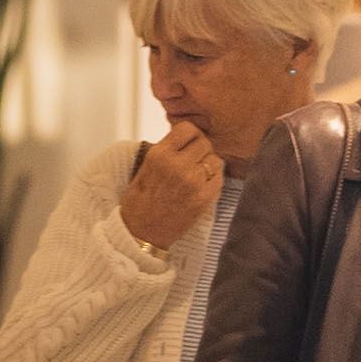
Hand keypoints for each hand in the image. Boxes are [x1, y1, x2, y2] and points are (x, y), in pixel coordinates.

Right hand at [116, 122, 223, 252]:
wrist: (142, 233)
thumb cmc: (140, 201)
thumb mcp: (146, 167)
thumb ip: (166, 150)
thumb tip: (185, 138)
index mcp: (160, 154)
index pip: (187, 128)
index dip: (190, 134)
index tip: (188, 142)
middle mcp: (178, 165)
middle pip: (204, 142)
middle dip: (200, 149)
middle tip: (194, 160)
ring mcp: (193, 181)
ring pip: (215, 159)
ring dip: (208, 164)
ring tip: (197, 174)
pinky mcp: (204, 197)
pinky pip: (219, 177)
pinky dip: (214, 179)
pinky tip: (202, 186)